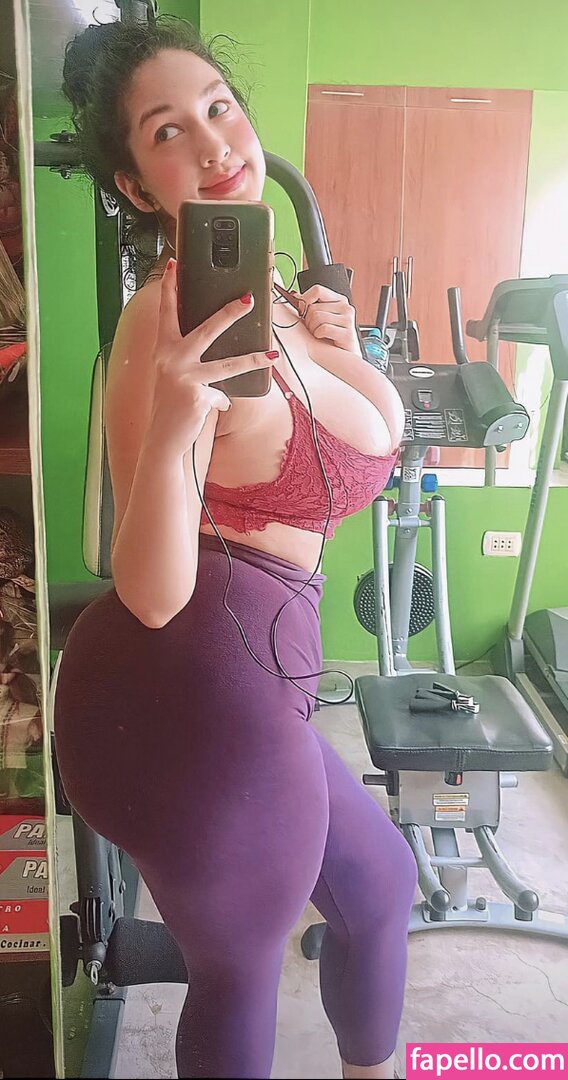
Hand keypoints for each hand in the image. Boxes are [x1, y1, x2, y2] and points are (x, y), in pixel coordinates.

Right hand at [150, 259, 276, 450]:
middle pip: (207, 329)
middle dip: (230, 313)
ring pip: (227, 365)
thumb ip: (189, 363)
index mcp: (163, 350)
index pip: (167, 313)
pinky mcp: (198, 396)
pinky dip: (219, 403)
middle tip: (248, 300)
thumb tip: (218, 361)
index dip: (170, 288)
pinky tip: (207, 409)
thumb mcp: (173, 377)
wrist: (162, 436)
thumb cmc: (168, 405)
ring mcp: (185, 377)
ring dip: (253, 359)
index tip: (174, 266)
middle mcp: (171, 360)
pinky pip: (221, 396)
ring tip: (271, 355)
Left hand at [294, 284, 361, 354]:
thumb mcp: (320, 318)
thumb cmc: (331, 337)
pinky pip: (323, 329)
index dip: (304, 300)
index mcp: (339, 300)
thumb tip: (294, 296)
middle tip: (313, 329)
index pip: (317, 290)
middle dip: (307, 320)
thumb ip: (309, 305)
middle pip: (313, 307)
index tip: (301, 311)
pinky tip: (323, 338)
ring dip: (312, 329)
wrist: (345, 355)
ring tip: (318, 334)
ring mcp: (348, 320)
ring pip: (317, 317)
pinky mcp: (347, 334)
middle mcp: (345, 307)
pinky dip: (318, 335)